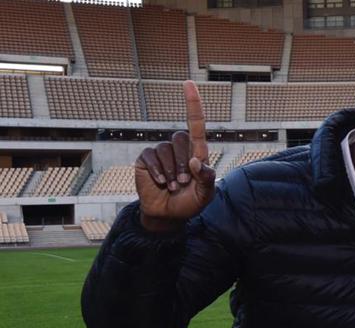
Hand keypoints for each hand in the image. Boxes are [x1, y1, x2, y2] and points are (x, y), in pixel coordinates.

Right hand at [135, 81, 215, 231]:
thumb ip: (206, 178)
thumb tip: (196, 160)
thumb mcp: (205, 194)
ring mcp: (161, 152)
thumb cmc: (190, 203)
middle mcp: (178, 148)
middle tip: (184, 183)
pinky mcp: (146, 159)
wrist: (168, 215)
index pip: (195, 124)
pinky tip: (161, 183)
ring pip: (166, 150)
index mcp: (196, 152)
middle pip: (181, 138)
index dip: (192, 103)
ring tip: (173, 186)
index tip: (188, 83)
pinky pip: (151, 157)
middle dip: (184, 164)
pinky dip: (158, 172)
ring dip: (172, 172)